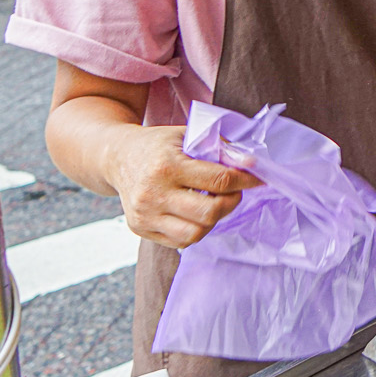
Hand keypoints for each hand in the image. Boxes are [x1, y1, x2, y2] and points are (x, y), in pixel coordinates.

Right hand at [105, 125, 262, 248]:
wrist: (116, 158)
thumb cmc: (157, 145)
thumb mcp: (186, 135)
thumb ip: (218, 148)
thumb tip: (250, 164)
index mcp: (167, 166)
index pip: (218, 180)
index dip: (245, 181)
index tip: (259, 178)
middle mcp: (153, 194)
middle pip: (209, 212)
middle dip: (231, 203)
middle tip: (233, 192)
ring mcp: (145, 215)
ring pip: (195, 233)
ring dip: (214, 220)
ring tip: (215, 203)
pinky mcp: (140, 229)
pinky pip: (179, 241)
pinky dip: (196, 229)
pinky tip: (197, 212)